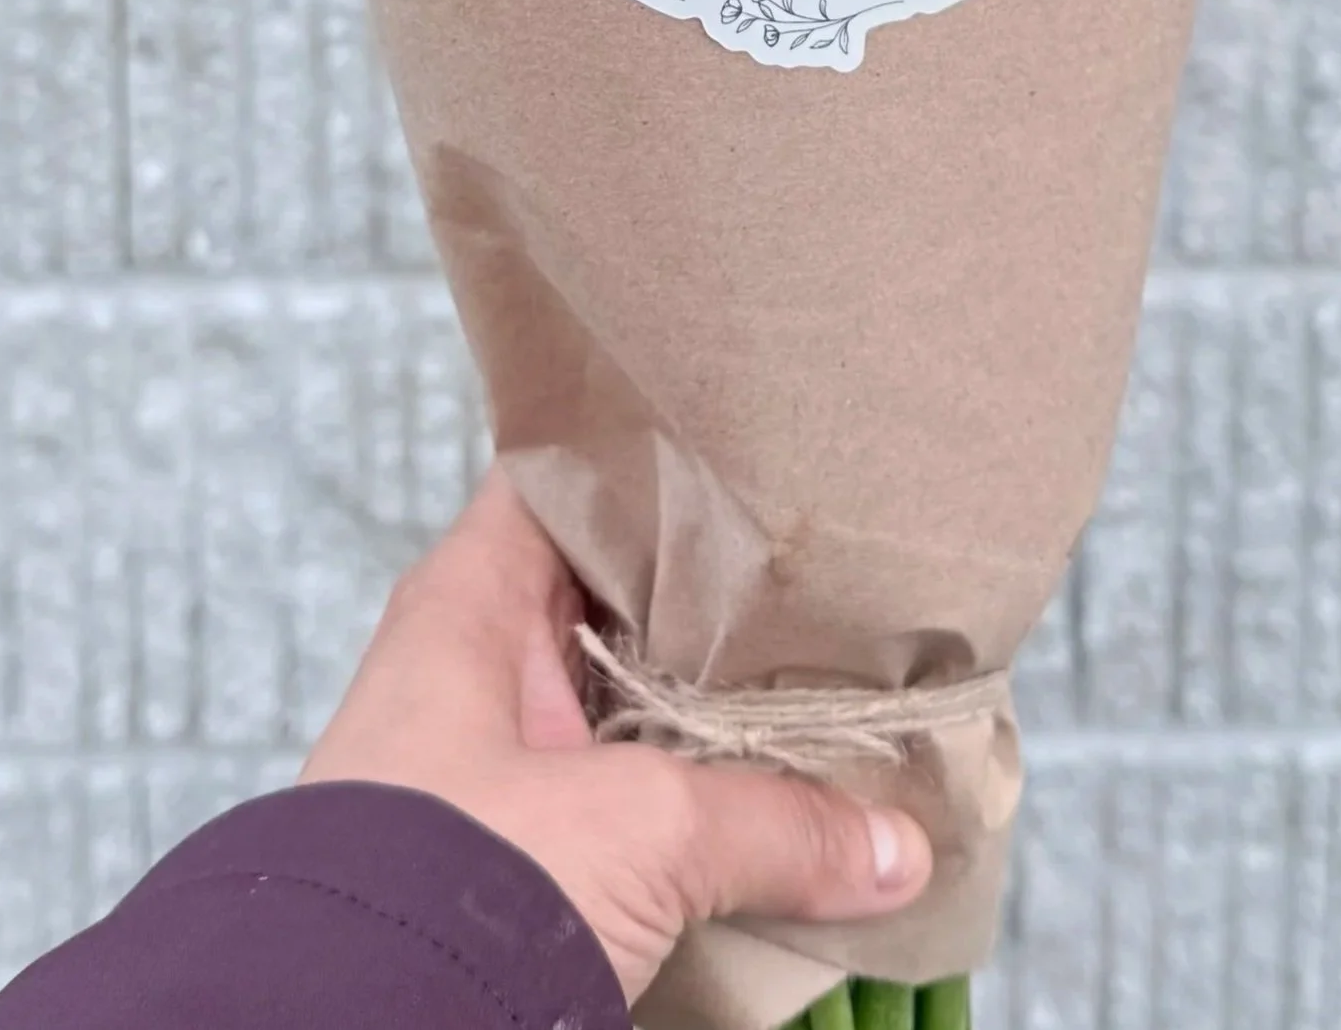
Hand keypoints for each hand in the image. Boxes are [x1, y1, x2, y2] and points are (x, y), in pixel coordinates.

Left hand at [300, 467, 932, 1001]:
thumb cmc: (446, 888)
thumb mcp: (638, 828)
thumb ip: (775, 820)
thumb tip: (895, 846)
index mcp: (471, 602)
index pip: (568, 476)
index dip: (658, 458)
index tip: (763, 453)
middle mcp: (481, 671)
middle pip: (621, 603)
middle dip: (722, 609)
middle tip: (836, 589)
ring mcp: (501, 771)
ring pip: (635, 714)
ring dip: (720, 724)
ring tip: (839, 697)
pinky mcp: (526, 864)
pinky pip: (633, 813)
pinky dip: (701, 815)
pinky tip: (788, 813)